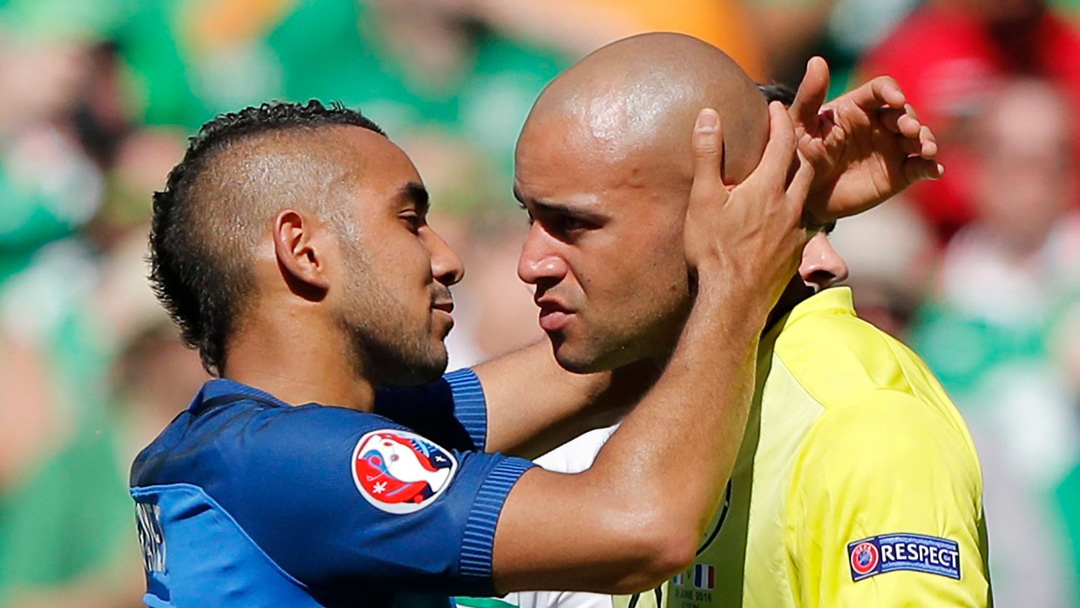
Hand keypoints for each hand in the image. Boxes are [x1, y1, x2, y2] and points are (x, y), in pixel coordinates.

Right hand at [684, 102, 813, 313]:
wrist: (733, 301)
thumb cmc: (714, 251)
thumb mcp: (703, 199)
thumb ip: (708, 155)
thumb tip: (709, 115)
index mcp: (767, 187)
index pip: (782, 142)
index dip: (781, 120)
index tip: (776, 106)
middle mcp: (789, 205)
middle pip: (803, 165)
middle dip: (798, 144)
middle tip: (787, 133)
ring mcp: (796, 231)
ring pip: (805, 193)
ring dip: (799, 176)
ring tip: (788, 170)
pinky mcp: (796, 253)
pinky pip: (802, 222)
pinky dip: (795, 210)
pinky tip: (784, 216)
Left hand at [790, 57, 942, 222]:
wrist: (803, 196)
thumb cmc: (798, 156)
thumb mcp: (799, 126)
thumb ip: (809, 96)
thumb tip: (817, 60)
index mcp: (857, 107)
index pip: (881, 90)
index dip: (891, 91)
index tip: (895, 99)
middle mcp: (879, 124)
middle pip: (904, 113)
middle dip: (910, 119)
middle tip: (909, 129)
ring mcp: (891, 148)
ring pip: (917, 138)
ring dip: (926, 140)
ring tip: (926, 150)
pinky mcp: (898, 174)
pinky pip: (920, 168)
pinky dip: (931, 168)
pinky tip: (935, 171)